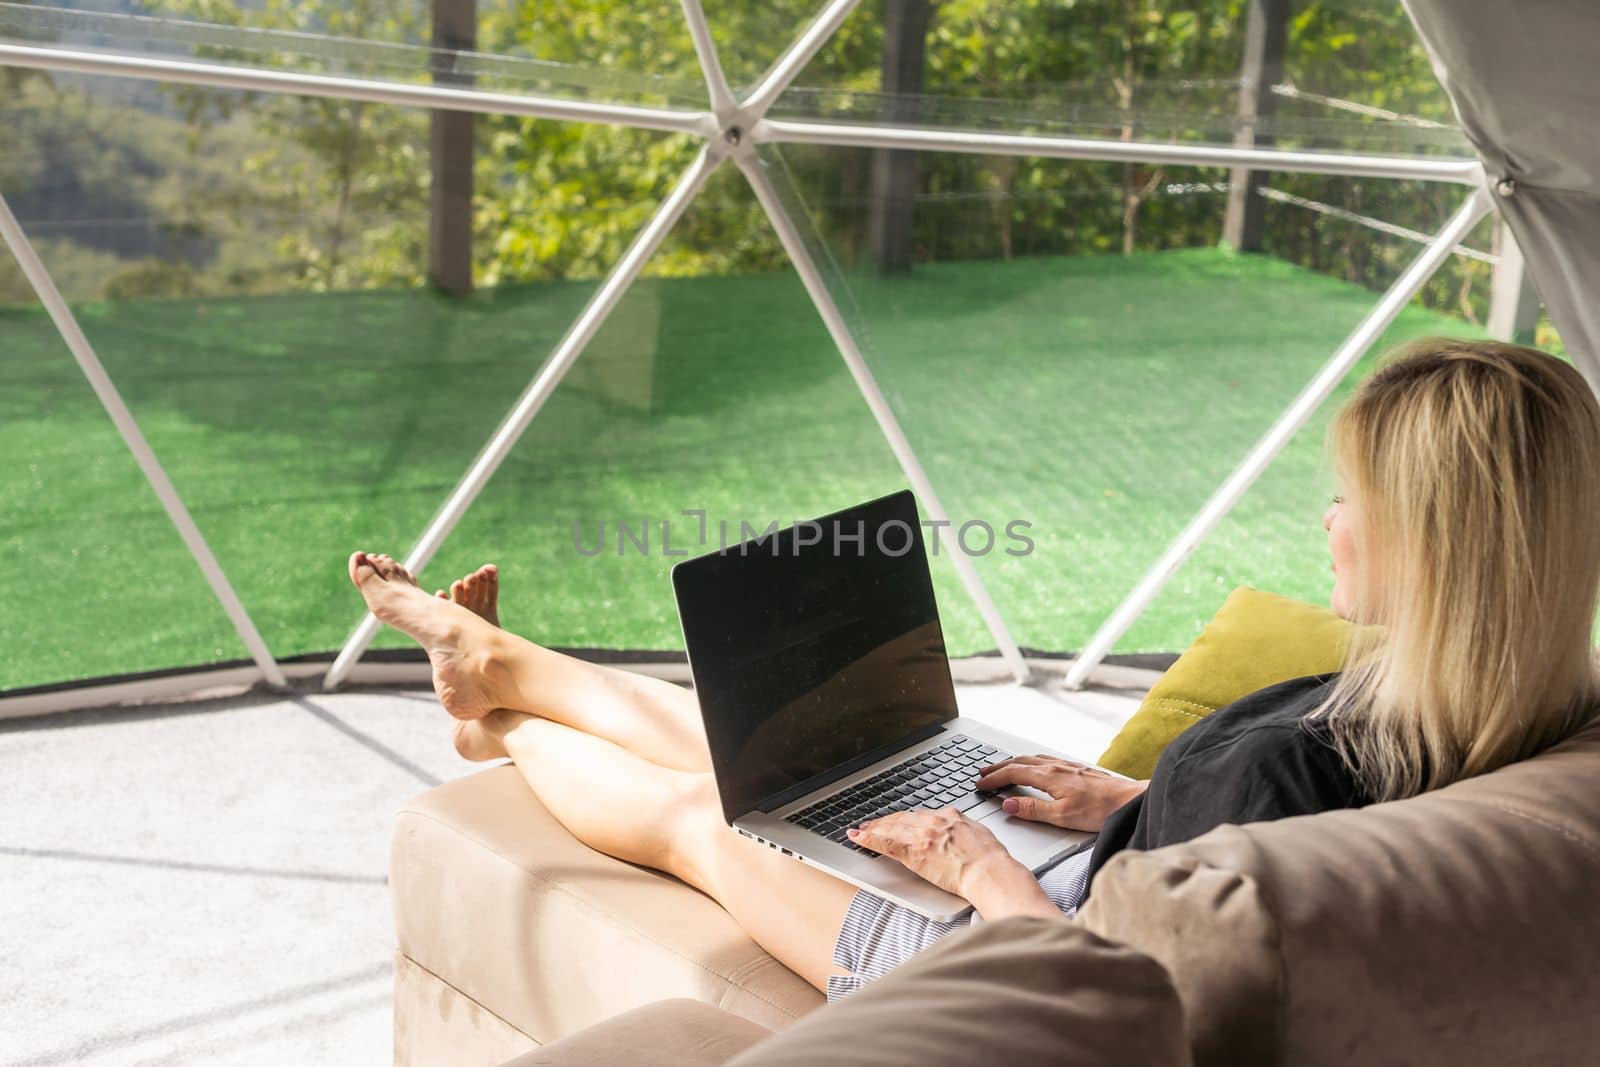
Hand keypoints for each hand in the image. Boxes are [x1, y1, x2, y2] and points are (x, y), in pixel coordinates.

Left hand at [846, 808, 1019, 900]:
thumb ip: (966, 831)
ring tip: (862, 830)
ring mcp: (921, 835)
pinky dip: (868, 839)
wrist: (989, 871)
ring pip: (890, 828)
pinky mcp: (913, 851)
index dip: (906, 819)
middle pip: (902, 819)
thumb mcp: (980, 835)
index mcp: (950, 817)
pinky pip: (884, 843)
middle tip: (873, 823)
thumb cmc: (991, 859)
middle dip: (886, 821)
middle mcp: (933, 822)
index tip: (900, 821)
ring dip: (873, 828)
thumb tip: (963, 833)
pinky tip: (857, 837)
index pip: (921, 815)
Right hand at [974, 755, 1146, 830]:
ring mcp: (1067, 766)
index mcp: (1049, 777)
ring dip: (1013, 763)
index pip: (1013, 774)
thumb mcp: (1062, 816)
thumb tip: (1007, 805)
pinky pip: (1046, 759)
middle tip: (983, 772)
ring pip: (1032, 759)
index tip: (980, 783)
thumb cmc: (1100, 810)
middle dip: (999, 767)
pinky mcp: (1077, 769)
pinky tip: (1035, 766)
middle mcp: (1056, 767)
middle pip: (1019, 762)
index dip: (994, 778)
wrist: (1130, 800)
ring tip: (1003, 768)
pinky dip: (1031, 762)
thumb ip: (1033, 810)